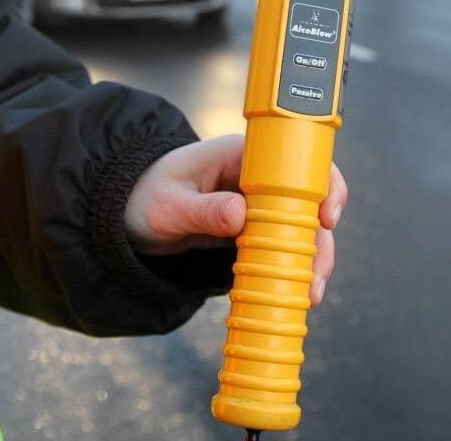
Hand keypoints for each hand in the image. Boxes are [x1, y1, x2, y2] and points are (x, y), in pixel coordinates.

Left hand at [124, 134, 347, 304]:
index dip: (323, 185)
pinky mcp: (252, 229)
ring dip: (311, 260)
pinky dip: (293, 268)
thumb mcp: (168, 205)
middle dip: (321, 240)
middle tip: (317, 277)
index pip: (298, 161)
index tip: (326, 219)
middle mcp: (258, 177)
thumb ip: (202, 209)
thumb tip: (240, 215)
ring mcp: (258, 204)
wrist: (125, 214)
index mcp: (243, 155)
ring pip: (301, 229)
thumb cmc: (145, 196)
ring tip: (311, 295)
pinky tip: (296, 292)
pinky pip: (282, 246)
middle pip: (309, 202)